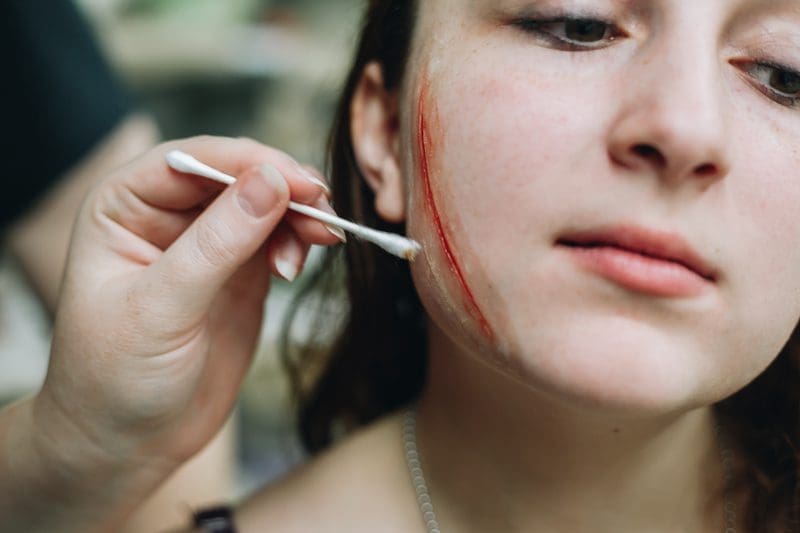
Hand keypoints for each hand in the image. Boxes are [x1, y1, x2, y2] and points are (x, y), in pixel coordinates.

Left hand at [35, 136, 339, 471]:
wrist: (129, 442)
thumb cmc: (115, 377)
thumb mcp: (162, 308)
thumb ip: (218, 243)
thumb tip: (273, 180)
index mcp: (124, 207)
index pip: (192, 161)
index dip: (248, 162)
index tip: (298, 181)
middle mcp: (166, 215)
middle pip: (236, 174)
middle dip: (283, 188)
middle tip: (322, 215)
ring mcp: (207, 243)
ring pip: (264, 202)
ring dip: (298, 214)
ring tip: (320, 241)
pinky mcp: (239, 273)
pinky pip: (278, 237)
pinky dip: (299, 240)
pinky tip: (296, 266)